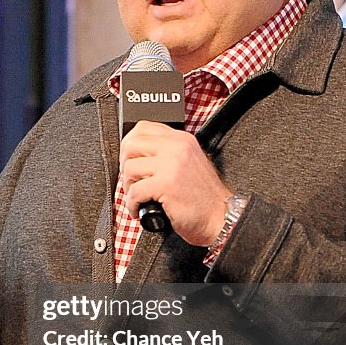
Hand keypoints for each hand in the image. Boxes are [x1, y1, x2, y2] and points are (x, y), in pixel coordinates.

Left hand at [119, 122, 232, 246]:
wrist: (221, 217)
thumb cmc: (206, 198)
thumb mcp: (190, 163)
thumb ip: (169, 154)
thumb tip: (140, 157)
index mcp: (182, 140)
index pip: (143, 128)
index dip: (129, 144)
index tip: (129, 159)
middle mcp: (177, 147)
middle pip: (131, 144)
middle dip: (124, 164)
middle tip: (130, 179)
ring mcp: (171, 164)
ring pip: (130, 167)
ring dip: (127, 186)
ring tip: (136, 196)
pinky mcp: (166, 184)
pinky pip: (135, 191)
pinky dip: (131, 204)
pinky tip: (138, 210)